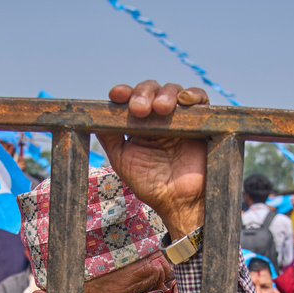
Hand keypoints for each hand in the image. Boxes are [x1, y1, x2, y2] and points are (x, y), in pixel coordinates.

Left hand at [97, 81, 209, 238]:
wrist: (180, 202)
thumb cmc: (151, 185)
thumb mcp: (122, 159)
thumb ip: (109, 137)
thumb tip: (92, 116)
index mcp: (140, 125)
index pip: (130, 100)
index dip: (123, 93)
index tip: (117, 95)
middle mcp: (159, 118)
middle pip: (150, 90)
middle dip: (142, 94)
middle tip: (139, 109)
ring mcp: (180, 118)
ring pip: (173, 90)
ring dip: (165, 94)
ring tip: (160, 108)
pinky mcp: (201, 121)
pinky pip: (200, 99)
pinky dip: (192, 94)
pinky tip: (183, 100)